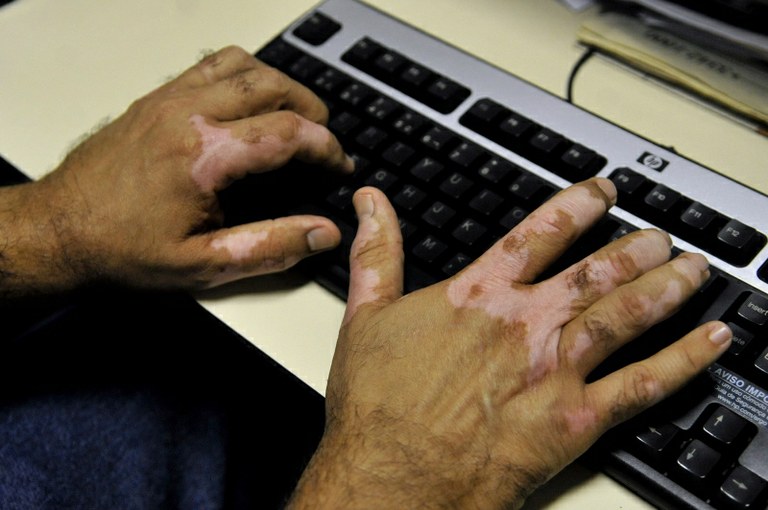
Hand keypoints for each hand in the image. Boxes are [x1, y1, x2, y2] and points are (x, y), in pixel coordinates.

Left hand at [0, 46, 351, 297]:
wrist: (61, 229)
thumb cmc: (122, 248)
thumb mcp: (202, 265)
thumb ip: (269, 247)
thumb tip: (321, 234)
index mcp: (203, 157)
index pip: (286, 133)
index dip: (325, 148)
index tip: (338, 165)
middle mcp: (187, 116)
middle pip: (272, 86)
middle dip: (311, 110)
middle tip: (324, 140)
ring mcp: (169, 100)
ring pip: (244, 65)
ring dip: (280, 85)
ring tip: (295, 116)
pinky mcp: (156, 98)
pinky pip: (211, 64)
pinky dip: (244, 74)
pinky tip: (251, 101)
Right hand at [290, 179, 731, 508]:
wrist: (394, 476)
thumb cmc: (379, 406)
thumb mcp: (366, 316)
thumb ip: (375, 254)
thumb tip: (369, 205)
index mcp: (479, 295)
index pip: (541, 234)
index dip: (578, 206)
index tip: (603, 193)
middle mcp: (525, 324)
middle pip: (597, 272)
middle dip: (636, 249)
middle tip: (660, 238)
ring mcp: (555, 370)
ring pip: (626, 315)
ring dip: (666, 289)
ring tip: (694, 271)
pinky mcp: (575, 419)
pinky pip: (643, 384)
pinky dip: (685, 360)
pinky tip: (710, 341)